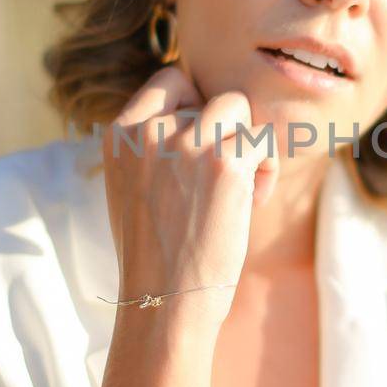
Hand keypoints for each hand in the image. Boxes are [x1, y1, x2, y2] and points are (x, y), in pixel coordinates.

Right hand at [102, 65, 279, 329]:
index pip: (171, 80)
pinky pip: (262, 139)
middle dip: (224, 133)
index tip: (201, 147)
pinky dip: (266, 168)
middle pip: (211, 97)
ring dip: (247, 143)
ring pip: (239, 107)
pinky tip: (254, 201)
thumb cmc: (155, 257)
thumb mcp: (133, 188)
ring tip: (241, 186)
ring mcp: (186, 145)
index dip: (197, 107)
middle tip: (221, 178)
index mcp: (119, 136)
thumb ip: (153, 146)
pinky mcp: (224, 164)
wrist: (164, 305)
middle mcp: (149, 132)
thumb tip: (198, 111)